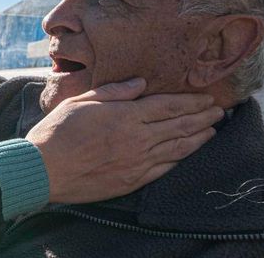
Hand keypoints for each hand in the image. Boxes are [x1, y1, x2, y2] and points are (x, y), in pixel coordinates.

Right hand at [25, 77, 222, 203]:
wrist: (44, 169)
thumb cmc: (57, 131)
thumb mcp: (81, 101)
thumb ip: (114, 91)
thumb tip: (141, 82)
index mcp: (125, 115)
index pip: (168, 105)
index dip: (191, 101)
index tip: (207, 97)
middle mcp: (137, 138)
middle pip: (179, 125)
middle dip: (202, 117)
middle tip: (219, 110)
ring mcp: (137, 161)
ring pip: (178, 148)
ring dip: (199, 137)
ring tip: (213, 130)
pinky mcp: (132, 180)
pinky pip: (164, 168)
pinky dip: (181, 159)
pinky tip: (189, 153)